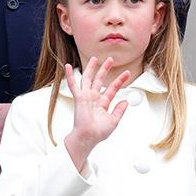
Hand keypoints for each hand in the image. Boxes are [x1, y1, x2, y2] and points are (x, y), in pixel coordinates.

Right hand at [63, 56, 131, 173]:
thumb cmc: (98, 132)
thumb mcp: (114, 121)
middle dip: (105, 69)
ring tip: (94, 58)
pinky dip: (70, 75)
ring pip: (88, 78)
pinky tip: (68, 67)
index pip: (113, 88)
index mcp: (103, 103)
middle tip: (110, 59)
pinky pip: (73, 85)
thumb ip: (119, 110)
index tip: (127, 73)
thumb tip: (126, 101)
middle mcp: (94, 98)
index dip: (120, 80)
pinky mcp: (79, 98)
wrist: (89, 137)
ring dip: (91, 68)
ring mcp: (86, 96)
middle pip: (100, 79)